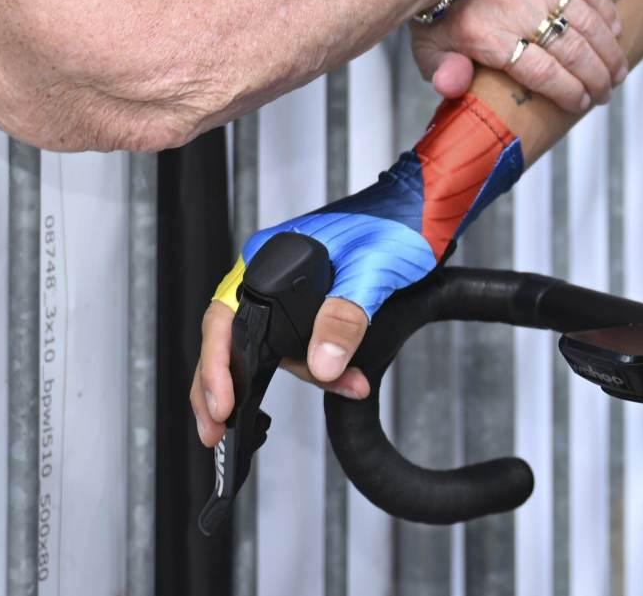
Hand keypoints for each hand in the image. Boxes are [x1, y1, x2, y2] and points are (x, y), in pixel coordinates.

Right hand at [191, 93, 523, 442]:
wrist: (427, 211)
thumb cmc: (397, 223)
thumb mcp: (372, 271)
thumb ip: (345, 315)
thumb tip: (323, 363)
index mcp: (268, 256)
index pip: (223, 317)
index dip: (215, 365)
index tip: (221, 404)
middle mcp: (270, 271)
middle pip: (235, 339)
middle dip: (226, 389)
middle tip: (217, 432)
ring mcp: (289, 289)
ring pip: (271, 349)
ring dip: (297, 379)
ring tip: (330, 394)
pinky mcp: (313, 303)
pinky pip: (300, 345)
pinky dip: (320, 369)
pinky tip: (345, 382)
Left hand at [412, 0, 624, 114]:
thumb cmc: (437, 8)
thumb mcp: (427, 47)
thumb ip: (442, 72)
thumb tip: (453, 86)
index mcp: (488, 35)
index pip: (543, 73)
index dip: (569, 93)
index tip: (582, 104)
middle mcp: (516, 8)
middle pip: (572, 52)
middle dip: (596, 79)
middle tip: (605, 94)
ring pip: (587, 22)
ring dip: (609, 51)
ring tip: (618, 72)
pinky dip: (607, 9)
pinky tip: (617, 30)